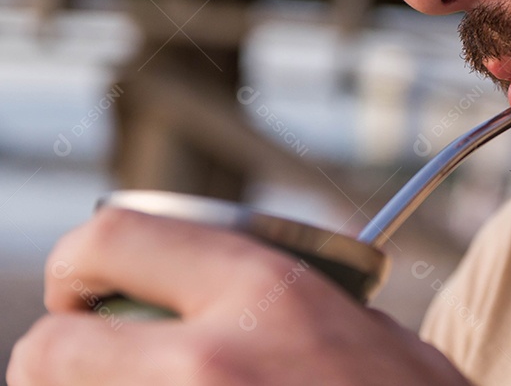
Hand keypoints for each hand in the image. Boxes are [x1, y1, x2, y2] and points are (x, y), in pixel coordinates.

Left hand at [7, 207, 469, 385]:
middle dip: (54, 358)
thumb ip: (292, 299)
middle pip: (47, 349)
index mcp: (267, 294)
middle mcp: (210, 362)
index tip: (84, 290)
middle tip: (89, 364)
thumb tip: (223, 288)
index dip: (78, 263)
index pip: (111, 238)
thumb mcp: (371, 331)